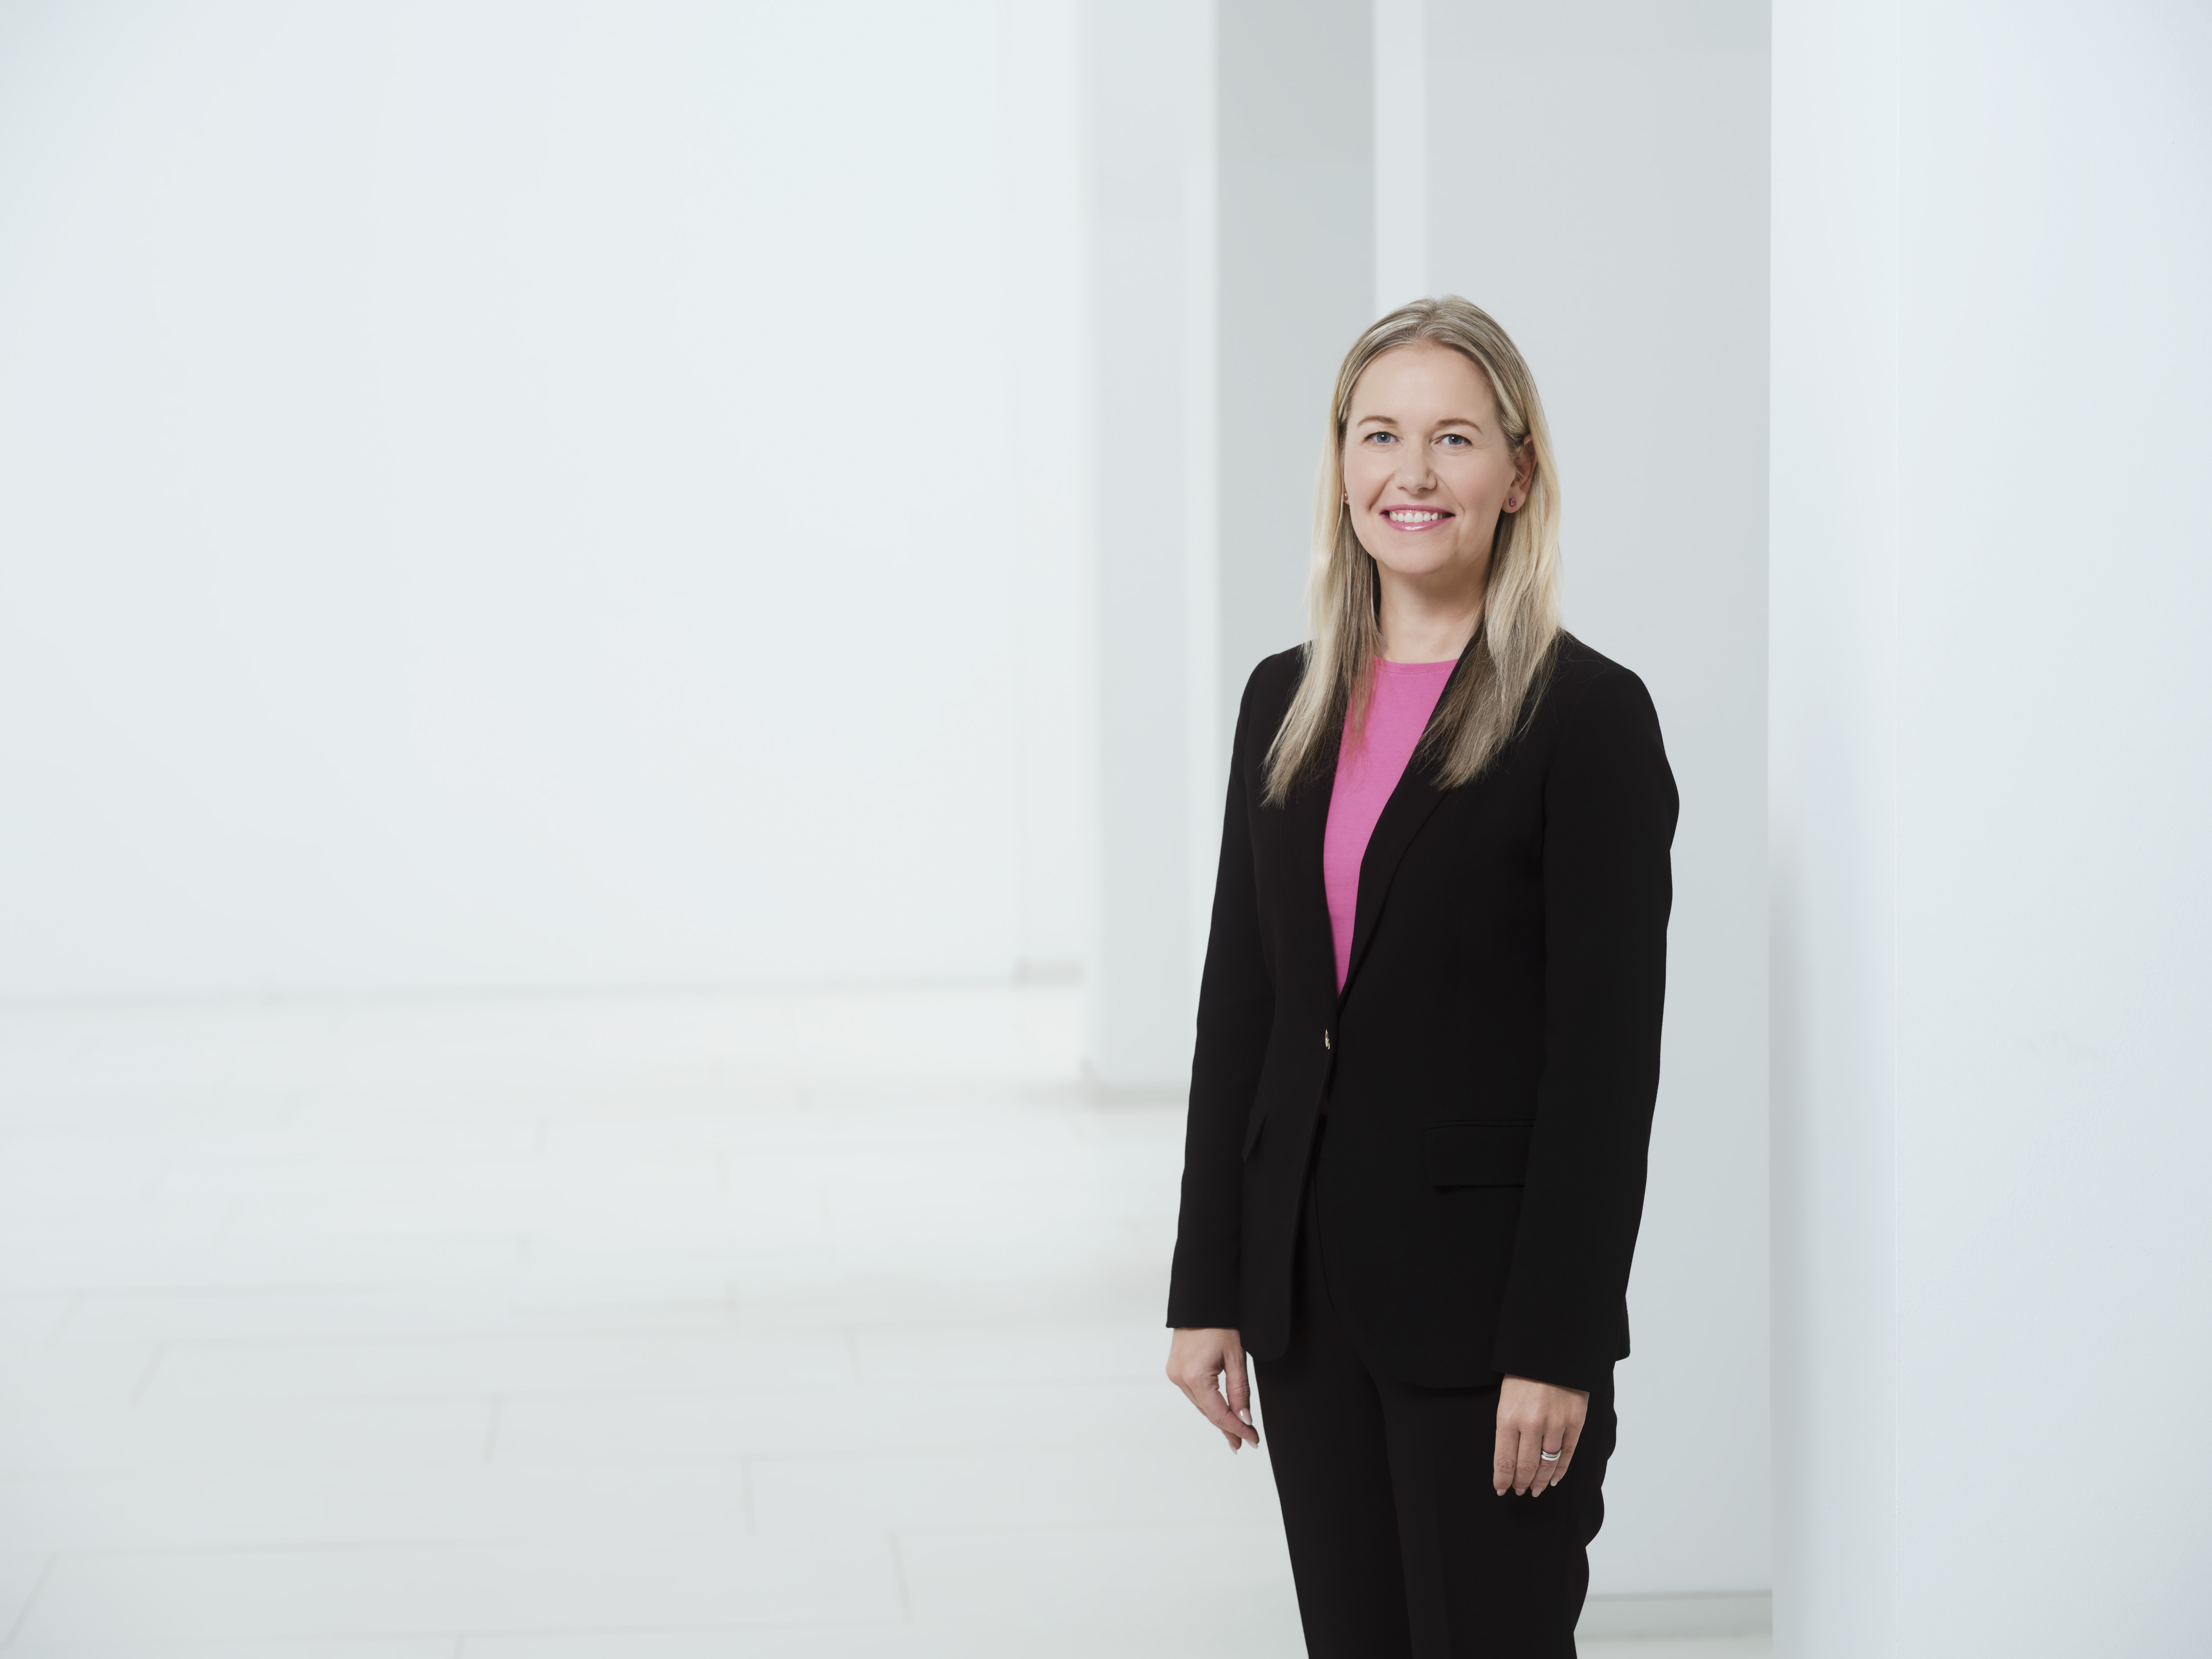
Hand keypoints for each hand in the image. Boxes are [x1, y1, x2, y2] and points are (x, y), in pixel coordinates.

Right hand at [1166, 1327, 1259, 1450]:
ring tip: (1234, 1433)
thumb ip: (1239, 1391)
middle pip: (1208, 1412)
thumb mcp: (1236, 1357)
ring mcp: (1175, 1374)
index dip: (1237, 1429)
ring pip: (1200, 1405)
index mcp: (1195, 1376)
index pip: (1219, 1413)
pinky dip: (1208, 1404)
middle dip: (1228, 1428)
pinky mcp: (1175, 1369)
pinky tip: (1218, 1412)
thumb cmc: (1220, 1322)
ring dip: (1218, 1418)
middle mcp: (1180, 1378)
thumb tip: (1243, 1419)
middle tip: (1245, 1443)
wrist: (1201, 1301)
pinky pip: (1194, 1394)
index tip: (1252, 1439)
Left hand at [1493, 1374, 1587, 1495]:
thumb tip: (1507, 1458)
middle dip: (1521, 1483)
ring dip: (1540, 1481)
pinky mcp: (1575, 1422)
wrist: (1551, 1351)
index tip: (1500, 1488)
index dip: (1502, 1480)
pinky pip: (1567, 1454)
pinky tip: (1553, 1478)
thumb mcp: (1505, 1398)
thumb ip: (1507, 1427)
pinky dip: (1560, 1470)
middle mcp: (1532, 1424)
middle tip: (1518, 1491)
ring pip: (1548, 1464)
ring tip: (1535, 1490)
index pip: (1504, 1461)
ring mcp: (1556, 1424)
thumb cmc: (1523, 1373)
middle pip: (1526, 1467)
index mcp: (1508, 1417)